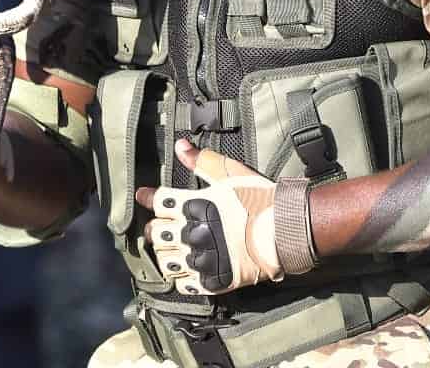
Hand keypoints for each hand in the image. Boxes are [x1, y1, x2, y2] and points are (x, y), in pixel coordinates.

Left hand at [135, 140, 295, 295]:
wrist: (286, 230)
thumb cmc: (259, 198)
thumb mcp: (229, 173)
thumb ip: (202, 161)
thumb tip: (180, 145)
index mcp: (192, 205)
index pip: (157, 202)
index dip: (147, 197)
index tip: (143, 197)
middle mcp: (191, 233)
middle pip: (156, 234)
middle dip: (155, 230)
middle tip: (160, 228)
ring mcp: (201, 259)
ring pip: (166, 261)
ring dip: (165, 254)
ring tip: (171, 250)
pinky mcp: (213, 280)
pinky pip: (184, 285)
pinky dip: (181, 279)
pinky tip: (185, 271)